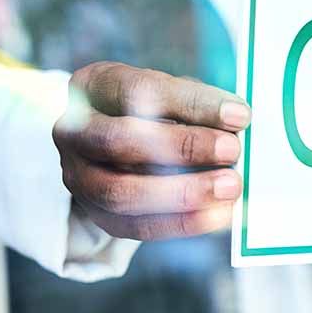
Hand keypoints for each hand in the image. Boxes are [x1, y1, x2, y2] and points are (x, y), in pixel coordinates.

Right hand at [53, 62, 249, 240]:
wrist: (115, 151)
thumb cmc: (151, 113)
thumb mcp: (170, 94)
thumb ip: (196, 103)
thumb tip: (237, 120)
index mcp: (92, 86)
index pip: (137, 90)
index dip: (191, 103)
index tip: (239, 115)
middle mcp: (72, 131)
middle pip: (119, 140)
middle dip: (182, 147)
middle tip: (232, 150)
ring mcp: (77, 177)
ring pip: (121, 192)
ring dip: (182, 193)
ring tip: (229, 186)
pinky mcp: (95, 215)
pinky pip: (136, 226)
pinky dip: (182, 222)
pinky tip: (219, 214)